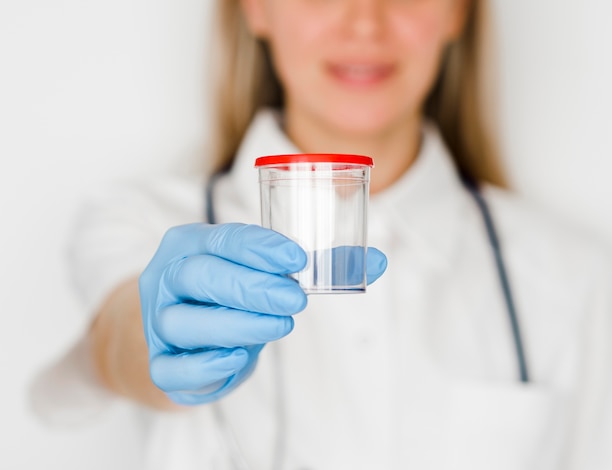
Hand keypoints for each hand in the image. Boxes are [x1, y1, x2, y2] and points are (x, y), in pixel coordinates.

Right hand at [139, 223, 386, 404]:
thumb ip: (319, 266)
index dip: (257, 248)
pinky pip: (170, 369)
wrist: (186, 338)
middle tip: (295, 300)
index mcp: (191, 245)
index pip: (221, 239)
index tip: (297, 259)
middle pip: (198, 276)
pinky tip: (237, 358)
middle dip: (249, 287)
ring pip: (183, 322)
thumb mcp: (266, 273)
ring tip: (280, 326)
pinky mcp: (161, 365)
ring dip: (235, 324)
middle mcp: (167, 279)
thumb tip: (377, 260)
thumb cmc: (233, 296)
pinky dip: (204, 366)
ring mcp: (158, 323)